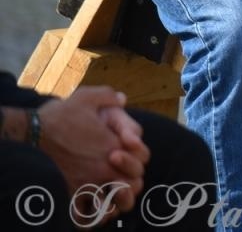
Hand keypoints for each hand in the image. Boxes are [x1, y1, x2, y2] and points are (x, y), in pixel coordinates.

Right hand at [37, 87, 145, 215]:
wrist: (30, 133)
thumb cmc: (59, 116)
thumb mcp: (86, 97)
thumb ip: (109, 96)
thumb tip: (122, 99)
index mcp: (114, 145)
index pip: (142, 159)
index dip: (139, 158)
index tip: (128, 155)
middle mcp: (104, 166)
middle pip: (133, 184)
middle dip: (131, 181)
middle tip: (123, 178)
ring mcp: (87, 182)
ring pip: (114, 202)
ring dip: (116, 199)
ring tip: (111, 195)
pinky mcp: (70, 192)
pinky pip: (87, 213)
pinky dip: (93, 214)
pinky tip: (92, 207)